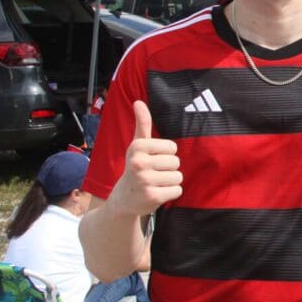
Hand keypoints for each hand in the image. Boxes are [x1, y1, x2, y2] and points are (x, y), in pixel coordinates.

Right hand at [108, 101, 182, 217]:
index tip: (152, 160)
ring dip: (170, 182)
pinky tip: (157, 194)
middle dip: (169, 169)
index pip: (172, 147)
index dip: (166, 154)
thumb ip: (142, 124)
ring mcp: (145, 181)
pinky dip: (170, 193)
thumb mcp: (137, 145)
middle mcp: (139, 163)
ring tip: (155, 184)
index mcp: (137, 147)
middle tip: (153, 174)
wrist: (123, 200)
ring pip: (178, 176)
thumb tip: (139, 102)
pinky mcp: (152, 197)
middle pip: (176, 162)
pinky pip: (177, 190)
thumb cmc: (136, 167)